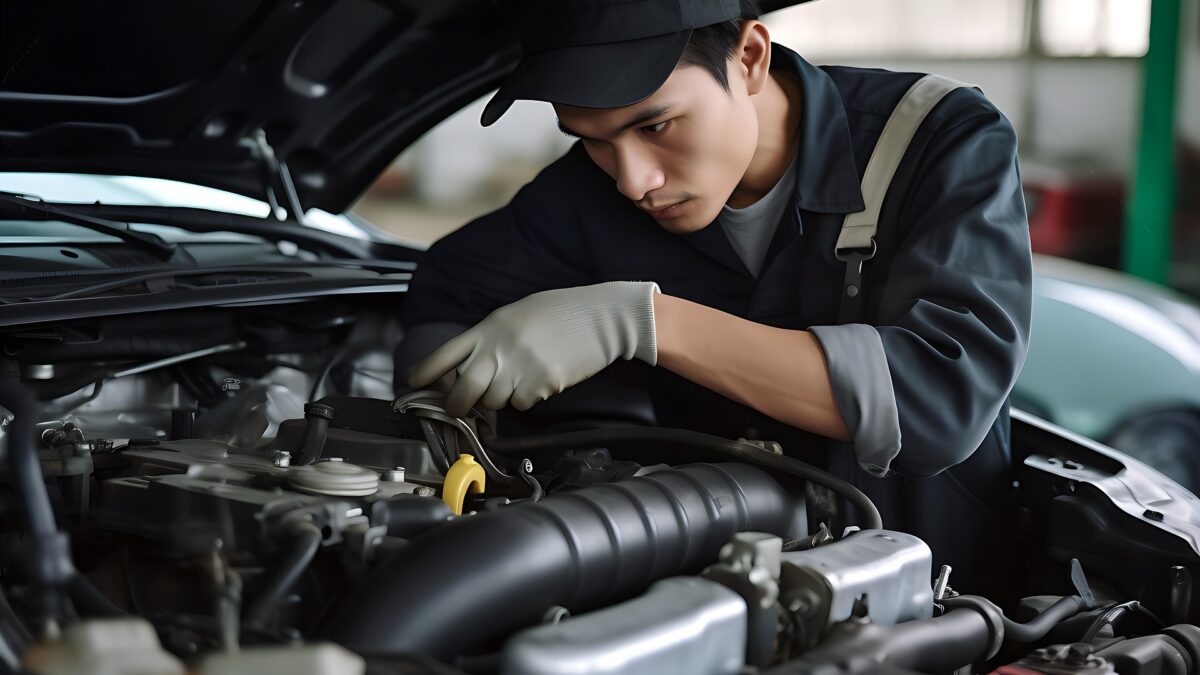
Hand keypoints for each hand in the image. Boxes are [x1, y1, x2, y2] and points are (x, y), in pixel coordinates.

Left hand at [408, 281, 658, 415]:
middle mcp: (499, 348)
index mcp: (490, 327)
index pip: (446, 353)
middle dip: (457, 406)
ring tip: (522, 377)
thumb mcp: (518, 315)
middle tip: (460, 410)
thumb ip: (493, 338)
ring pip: (494, 402)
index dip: (425, 372)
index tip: (413, 384)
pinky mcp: (541, 384)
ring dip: (502, 398)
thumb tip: (474, 366)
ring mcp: (519, 367)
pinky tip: (544, 378)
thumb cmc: (563, 312)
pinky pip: (522, 404)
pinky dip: (528, 398)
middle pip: (463, 391)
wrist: (604, 317)